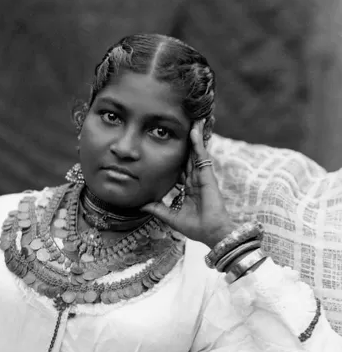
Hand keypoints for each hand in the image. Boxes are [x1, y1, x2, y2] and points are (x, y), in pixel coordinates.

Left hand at [141, 120, 236, 248]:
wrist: (211, 233)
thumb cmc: (195, 227)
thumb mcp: (170, 216)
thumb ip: (157, 208)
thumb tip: (141, 204)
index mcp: (187, 188)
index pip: (179, 168)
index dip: (174, 156)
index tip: (167, 145)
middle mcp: (194, 180)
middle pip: (188, 156)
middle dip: (185, 141)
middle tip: (181, 124)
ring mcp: (202, 176)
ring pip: (195, 152)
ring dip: (194, 135)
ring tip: (192, 118)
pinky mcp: (208, 175)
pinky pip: (201, 156)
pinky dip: (198, 143)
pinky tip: (194, 130)